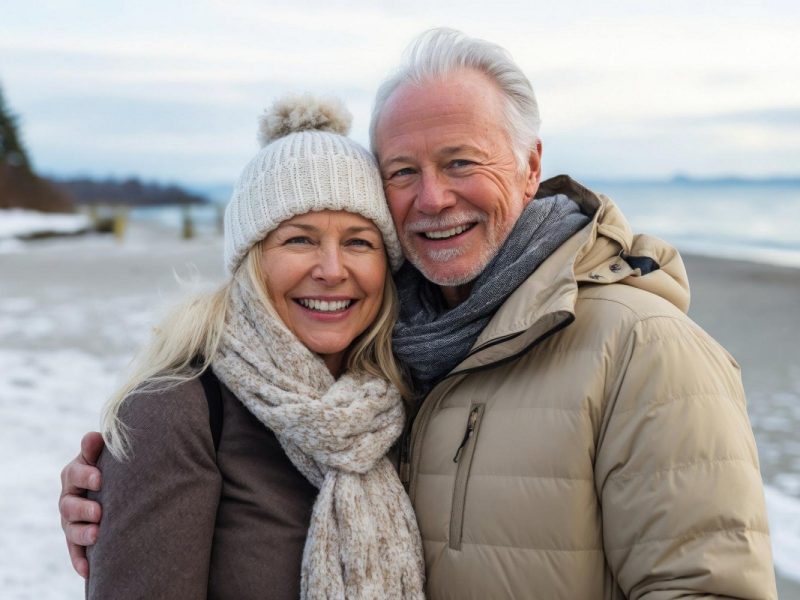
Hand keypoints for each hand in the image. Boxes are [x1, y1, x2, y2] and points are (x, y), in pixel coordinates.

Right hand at [59, 431, 104, 577]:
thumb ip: (96, 448)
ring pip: (71, 529)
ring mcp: (72, 520)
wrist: (114, 486)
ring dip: (82, 533)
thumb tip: (94, 436)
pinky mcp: (78, 539)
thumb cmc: (111, 466)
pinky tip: (88, 571)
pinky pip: (76, 552)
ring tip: (97, 535)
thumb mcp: (103, 455)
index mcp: (74, 474)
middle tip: (99, 511)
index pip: (75, 473)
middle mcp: (69, 497)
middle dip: (83, 508)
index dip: (86, 475)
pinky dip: (80, 561)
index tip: (100, 478)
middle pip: (69, 504)